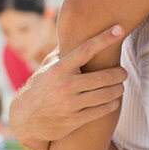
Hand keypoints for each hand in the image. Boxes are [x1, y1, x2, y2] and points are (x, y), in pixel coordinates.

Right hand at [8, 25, 126, 149]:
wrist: (25, 119)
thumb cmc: (40, 86)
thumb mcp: (47, 66)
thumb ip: (63, 51)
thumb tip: (75, 29)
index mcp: (59, 68)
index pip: (86, 49)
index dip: (105, 38)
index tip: (120, 29)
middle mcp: (65, 85)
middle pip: (104, 76)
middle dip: (120, 73)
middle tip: (123, 72)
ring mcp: (70, 104)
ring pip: (106, 94)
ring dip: (118, 89)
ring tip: (120, 86)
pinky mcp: (74, 120)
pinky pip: (102, 111)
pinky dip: (112, 104)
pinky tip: (114, 100)